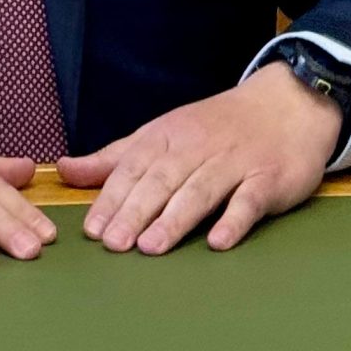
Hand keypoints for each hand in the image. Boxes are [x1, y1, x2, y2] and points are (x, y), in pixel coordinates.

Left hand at [56, 59, 341, 255]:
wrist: (286, 103)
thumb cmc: (215, 126)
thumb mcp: (161, 133)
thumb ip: (114, 158)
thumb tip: (64, 169)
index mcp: (166, 136)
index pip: (133, 168)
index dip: (111, 198)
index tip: (92, 230)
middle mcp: (196, 147)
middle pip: (162, 180)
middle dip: (135, 212)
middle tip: (113, 244)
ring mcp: (234, 162)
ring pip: (200, 191)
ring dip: (175, 219)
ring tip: (151, 247)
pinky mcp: (268, 178)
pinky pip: (249, 200)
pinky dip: (234, 220)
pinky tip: (218, 242)